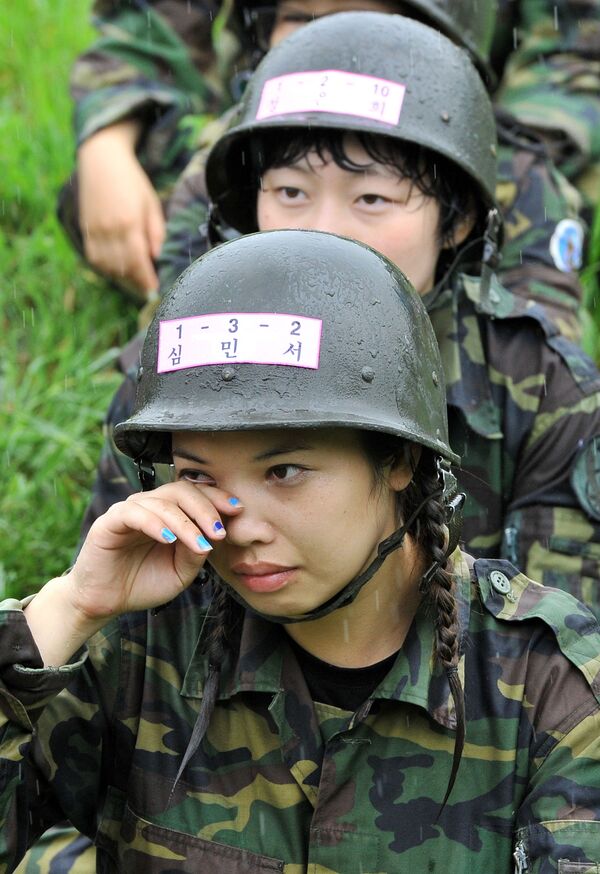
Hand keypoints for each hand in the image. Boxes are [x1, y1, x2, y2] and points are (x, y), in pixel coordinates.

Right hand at [24, 482, 241, 665]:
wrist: (105, 602)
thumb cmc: (143, 583)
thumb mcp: (180, 572)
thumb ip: (196, 554)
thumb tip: (212, 537)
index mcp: (169, 513)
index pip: (195, 493)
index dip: (217, 497)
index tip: (238, 510)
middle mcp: (149, 506)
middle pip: (182, 490)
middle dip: (206, 509)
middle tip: (221, 531)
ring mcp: (130, 510)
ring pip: (162, 502)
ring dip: (186, 523)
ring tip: (200, 543)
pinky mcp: (110, 521)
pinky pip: (135, 513)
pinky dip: (155, 524)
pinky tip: (169, 539)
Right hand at [77, 120, 165, 297]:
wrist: (102, 160)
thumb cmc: (133, 181)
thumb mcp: (152, 204)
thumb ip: (156, 233)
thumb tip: (157, 258)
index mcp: (129, 223)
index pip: (138, 262)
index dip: (147, 279)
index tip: (155, 288)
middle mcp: (109, 230)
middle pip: (123, 268)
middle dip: (136, 282)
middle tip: (147, 287)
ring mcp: (95, 230)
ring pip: (107, 266)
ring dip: (121, 277)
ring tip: (134, 279)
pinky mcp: (85, 229)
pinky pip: (94, 258)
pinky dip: (105, 268)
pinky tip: (117, 269)